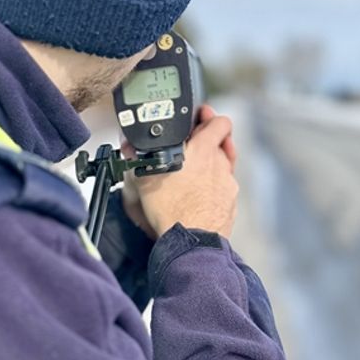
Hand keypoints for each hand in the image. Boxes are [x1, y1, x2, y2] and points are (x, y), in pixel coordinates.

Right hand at [123, 106, 238, 238]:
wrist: (192, 241)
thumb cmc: (172, 209)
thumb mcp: (147, 178)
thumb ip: (140, 157)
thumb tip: (129, 145)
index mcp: (204, 151)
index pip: (220, 122)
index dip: (211, 119)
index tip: (201, 120)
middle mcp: (220, 164)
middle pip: (220, 144)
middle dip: (206, 144)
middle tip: (190, 149)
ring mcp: (228, 184)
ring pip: (222, 167)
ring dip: (209, 167)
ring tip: (190, 176)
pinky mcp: (230, 202)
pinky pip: (223, 189)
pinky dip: (212, 189)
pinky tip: (198, 196)